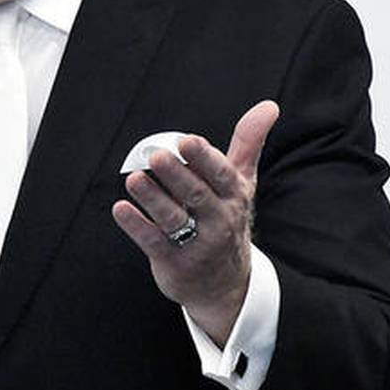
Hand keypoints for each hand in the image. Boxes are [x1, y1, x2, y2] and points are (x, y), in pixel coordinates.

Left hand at [111, 101, 279, 345]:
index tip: (186, 141)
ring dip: (153, 199)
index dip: (204, 158)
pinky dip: (137, 226)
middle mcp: (218, 220)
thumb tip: (269, 105)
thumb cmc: (228, 218)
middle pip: (196, 195)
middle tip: (156, 156)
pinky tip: (120, 209)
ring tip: (134, 180)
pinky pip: (154, 243)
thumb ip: (248, 142)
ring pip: (173, 219)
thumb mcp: (242, 182)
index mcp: (233, 196)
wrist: (228, 284)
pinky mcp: (175, 262)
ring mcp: (197, 244)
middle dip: (177, 175)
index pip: (220, 174)